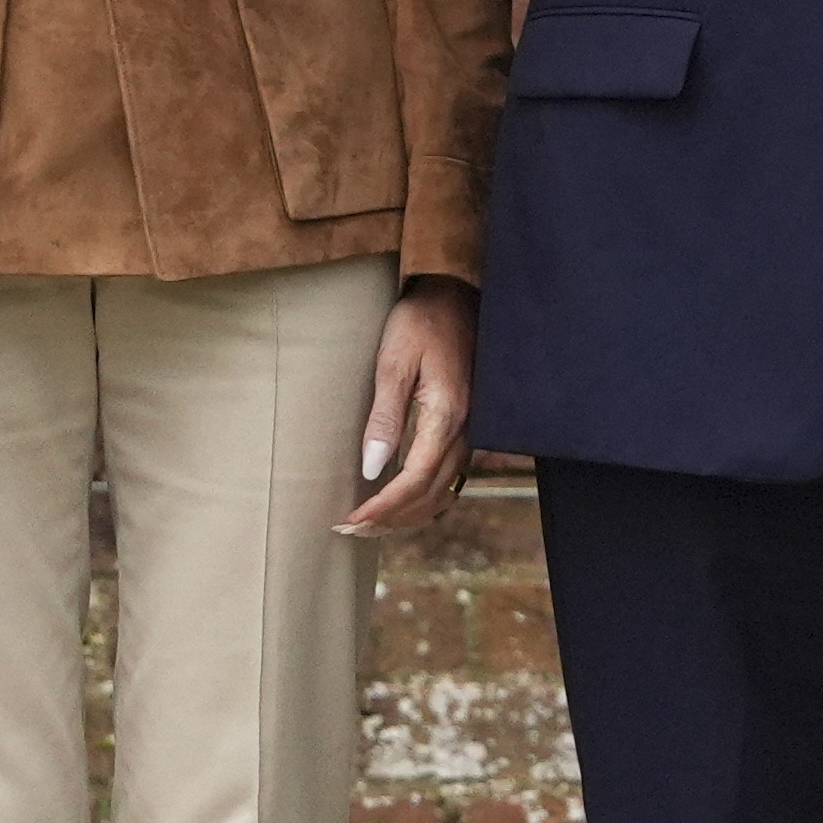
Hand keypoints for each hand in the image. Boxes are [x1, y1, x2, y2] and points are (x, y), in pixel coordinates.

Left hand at [338, 277, 477, 534]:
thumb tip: (372, 468)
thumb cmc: (421, 321)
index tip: (350, 520)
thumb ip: (385, 416)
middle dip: (392, 519)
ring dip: (410, 512)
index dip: (382, 507)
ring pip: (446, 489)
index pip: (414, 479)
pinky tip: (405, 498)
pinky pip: (452, 474)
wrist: (456, 292)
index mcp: (446, 414)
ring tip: (374, 522)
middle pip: (432, 493)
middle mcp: (466, 427)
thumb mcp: (394, 362)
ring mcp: (472, 427)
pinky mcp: (470, 422)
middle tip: (351, 530)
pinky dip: (427, 495)